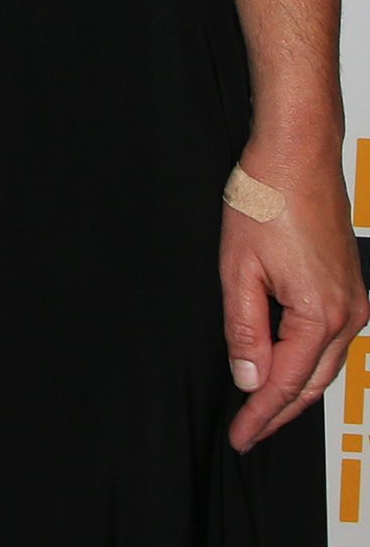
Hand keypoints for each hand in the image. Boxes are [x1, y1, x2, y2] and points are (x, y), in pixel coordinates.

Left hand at [218, 144, 368, 451]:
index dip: (260, 415)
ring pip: (324, 365)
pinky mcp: (350, 289)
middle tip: (249, 433)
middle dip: (279, 412)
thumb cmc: (267, 199)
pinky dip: (307, 362)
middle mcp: (348, 315)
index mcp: (320, 314)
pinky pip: (329, 342)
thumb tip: (248, 379)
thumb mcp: (238, 268)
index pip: (285, 383)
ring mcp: (355, 302)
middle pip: (311, 382)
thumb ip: (244, 329)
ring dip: (294, 390)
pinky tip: (287, 368)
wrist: (297, 157)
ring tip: (263, 410)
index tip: (240, 436)